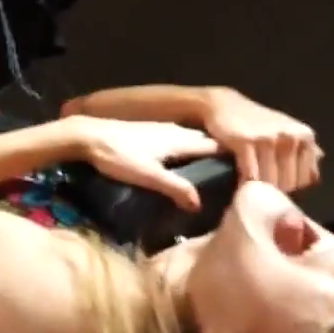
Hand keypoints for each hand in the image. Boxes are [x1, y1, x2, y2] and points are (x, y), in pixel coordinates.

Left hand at [71, 116, 221, 211]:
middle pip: (206, 141)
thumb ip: (175, 188)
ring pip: (192, 138)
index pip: (216, 146)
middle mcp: (176, 130)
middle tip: (232, 176)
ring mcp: (162, 128)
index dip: (232, 158)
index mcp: (181, 139)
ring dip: (203, 152)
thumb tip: (200, 205)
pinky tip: (182, 162)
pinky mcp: (150, 131)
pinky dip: (187, 149)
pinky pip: (179, 138)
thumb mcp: (149, 176)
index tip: (245, 174)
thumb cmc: (118, 156)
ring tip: (212, 172)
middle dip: (220, 156)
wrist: (87, 135)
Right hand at [201, 87, 320, 191]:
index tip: (275, 186)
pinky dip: (244, 184)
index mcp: (305, 136)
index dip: (289, 188)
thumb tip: (316, 172)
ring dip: (258, 190)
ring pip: (270, 182)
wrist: (225, 105)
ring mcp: (270, 138)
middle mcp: (292, 136)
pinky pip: (250, 175)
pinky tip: (240, 184)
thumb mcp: (286, 131)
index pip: (305, 180)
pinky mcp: (247, 142)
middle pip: (288, 183)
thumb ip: (303, 151)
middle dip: (273, 191)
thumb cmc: (257, 123)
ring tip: (250, 190)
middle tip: (260, 191)